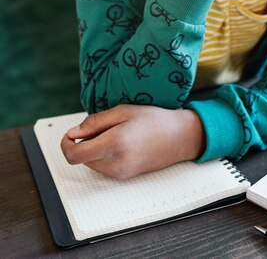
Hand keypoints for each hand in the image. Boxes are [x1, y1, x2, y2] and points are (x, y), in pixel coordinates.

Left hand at [61, 105, 205, 179]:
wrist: (179, 138)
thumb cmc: (154, 120)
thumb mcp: (123, 111)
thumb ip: (95, 122)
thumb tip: (74, 132)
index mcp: (114, 144)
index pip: (74, 154)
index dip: (66, 144)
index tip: (70, 133)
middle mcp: (115, 163)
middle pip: (81, 158)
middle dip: (83, 142)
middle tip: (101, 125)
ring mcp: (119, 173)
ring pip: (91, 163)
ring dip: (93, 148)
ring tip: (114, 132)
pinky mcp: (124, 176)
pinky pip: (102, 167)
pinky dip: (102, 155)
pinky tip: (119, 142)